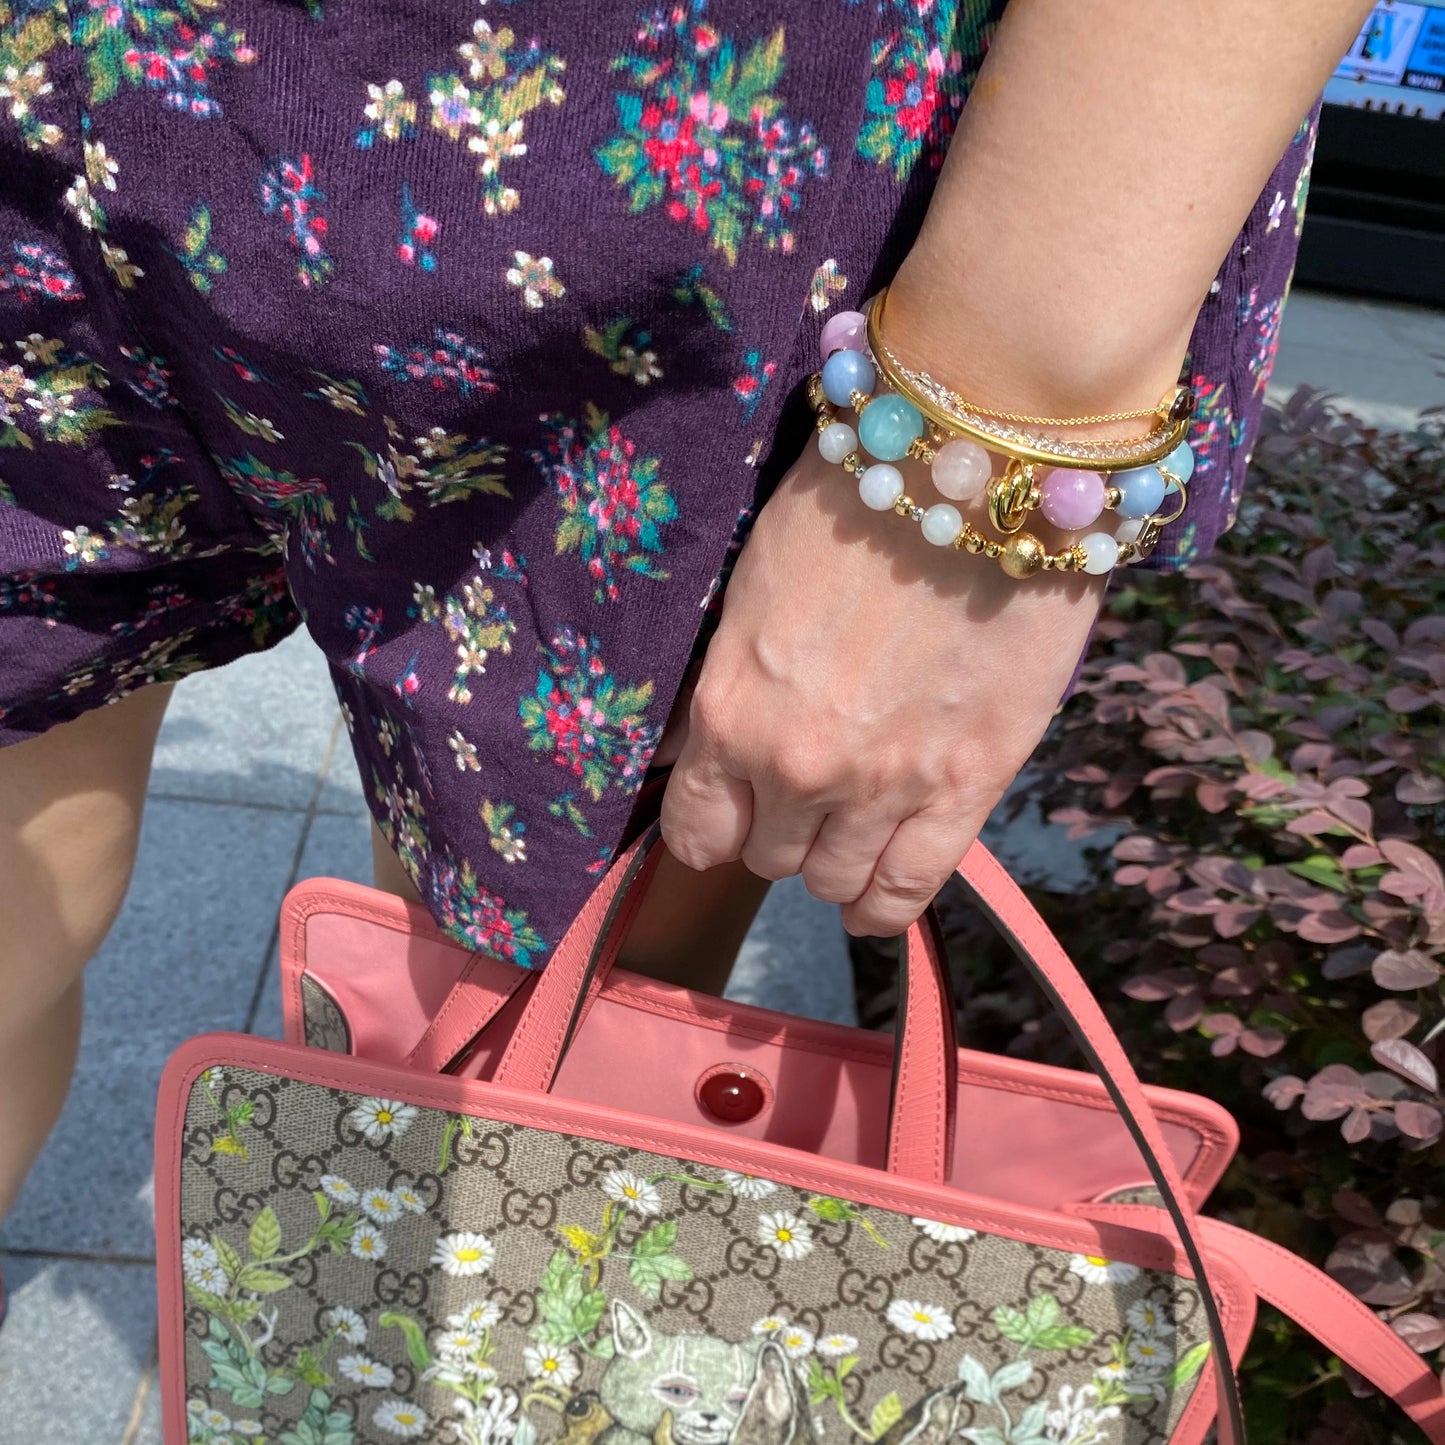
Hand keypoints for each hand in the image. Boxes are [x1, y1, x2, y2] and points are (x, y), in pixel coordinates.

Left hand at [659, 443, 1103, 935]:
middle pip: (767, 858)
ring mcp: (884, 787)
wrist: (974, 469)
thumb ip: (725, 685)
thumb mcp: (751, 589)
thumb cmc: (851, 507)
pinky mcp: (968, 786)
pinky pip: (909, 891)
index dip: (711, 828)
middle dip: (778, 830)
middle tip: (806, 792)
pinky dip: (883, 908)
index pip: (696, 830)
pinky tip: (873, 902)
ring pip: (833, 882)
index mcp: (730, 713)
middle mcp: (797, 767)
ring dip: (832, 862)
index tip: (729, 816)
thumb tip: (692, 750)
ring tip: (848, 831)